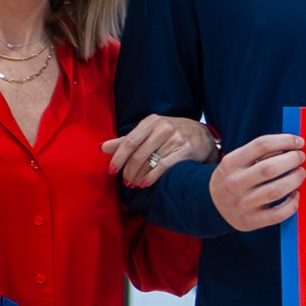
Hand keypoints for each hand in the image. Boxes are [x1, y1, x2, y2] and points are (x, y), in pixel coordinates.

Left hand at [102, 114, 217, 187]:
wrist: (203, 135)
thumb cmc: (172, 133)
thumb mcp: (150, 131)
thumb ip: (127, 140)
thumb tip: (102, 147)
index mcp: (151, 121)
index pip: (129, 141)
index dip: (118, 157)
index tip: (111, 170)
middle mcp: (163, 127)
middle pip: (138, 153)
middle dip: (128, 170)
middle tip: (125, 181)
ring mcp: (175, 138)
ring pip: (150, 161)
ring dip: (139, 176)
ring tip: (134, 184)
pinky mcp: (185, 150)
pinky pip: (163, 166)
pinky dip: (152, 177)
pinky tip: (145, 183)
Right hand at [208, 132, 305, 229]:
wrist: (213, 206)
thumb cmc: (233, 179)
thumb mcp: (236, 161)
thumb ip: (259, 153)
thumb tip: (291, 146)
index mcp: (231, 163)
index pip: (261, 145)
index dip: (284, 141)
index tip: (299, 141)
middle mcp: (234, 184)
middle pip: (269, 168)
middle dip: (291, 160)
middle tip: (301, 157)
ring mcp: (242, 204)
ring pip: (275, 191)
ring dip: (294, 180)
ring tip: (300, 173)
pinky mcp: (250, 221)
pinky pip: (277, 214)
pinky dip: (292, 204)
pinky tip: (295, 195)